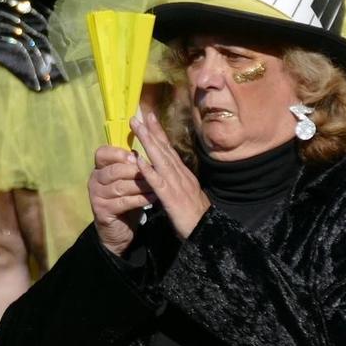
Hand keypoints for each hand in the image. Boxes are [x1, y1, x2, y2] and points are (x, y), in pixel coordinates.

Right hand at [88, 144, 148, 256]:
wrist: (119, 230)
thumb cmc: (127, 199)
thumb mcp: (129, 180)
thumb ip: (133, 165)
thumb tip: (150, 146)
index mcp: (99, 169)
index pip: (102, 153)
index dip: (118, 153)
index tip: (136, 157)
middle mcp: (94, 181)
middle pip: (114, 170)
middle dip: (135, 171)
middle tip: (153, 171)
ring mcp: (96, 197)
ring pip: (120, 187)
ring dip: (140, 186)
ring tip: (156, 185)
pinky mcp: (102, 211)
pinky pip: (123, 202)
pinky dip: (140, 199)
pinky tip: (153, 198)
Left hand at [128, 108, 210, 237]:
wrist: (207, 231)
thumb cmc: (195, 216)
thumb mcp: (186, 193)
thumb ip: (177, 181)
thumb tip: (169, 171)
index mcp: (183, 174)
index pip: (169, 149)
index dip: (159, 133)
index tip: (149, 118)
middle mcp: (180, 175)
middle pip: (164, 149)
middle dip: (151, 131)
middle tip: (139, 114)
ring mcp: (176, 185)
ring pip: (160, 160)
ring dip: (148, 142)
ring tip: (138, 128)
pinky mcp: (171, 198)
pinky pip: (157, 183)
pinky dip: (148, 170)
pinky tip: (138, 161)